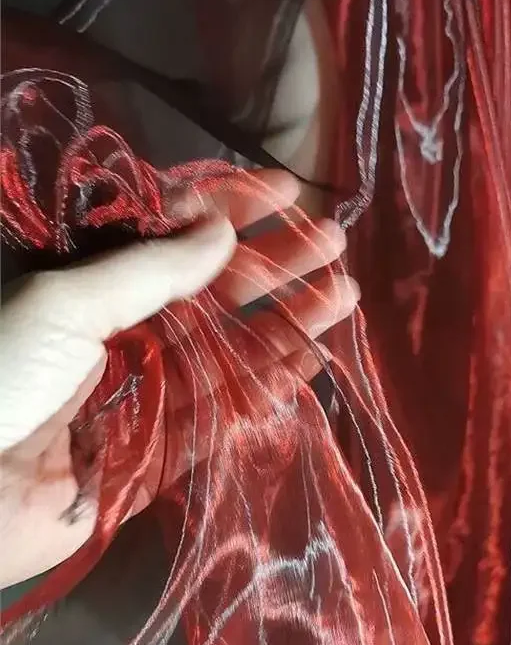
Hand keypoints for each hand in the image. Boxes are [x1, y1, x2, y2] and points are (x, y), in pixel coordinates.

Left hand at [0, 170, 357, 590]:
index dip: (232, 210)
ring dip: (289, 322)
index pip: (176, 237)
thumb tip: (221, 229)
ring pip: (234, 350)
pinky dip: (270, 388)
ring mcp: (151, 393)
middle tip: (335, 243)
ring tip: (343, 296)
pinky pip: (226, 414)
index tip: (286, 192)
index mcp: (95, 287)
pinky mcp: (164, 453)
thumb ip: (151, 269)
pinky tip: (312, 359)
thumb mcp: (66, 302)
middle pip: (218, 292)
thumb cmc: (2, 379)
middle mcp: (129, 333)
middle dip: (277, 265)